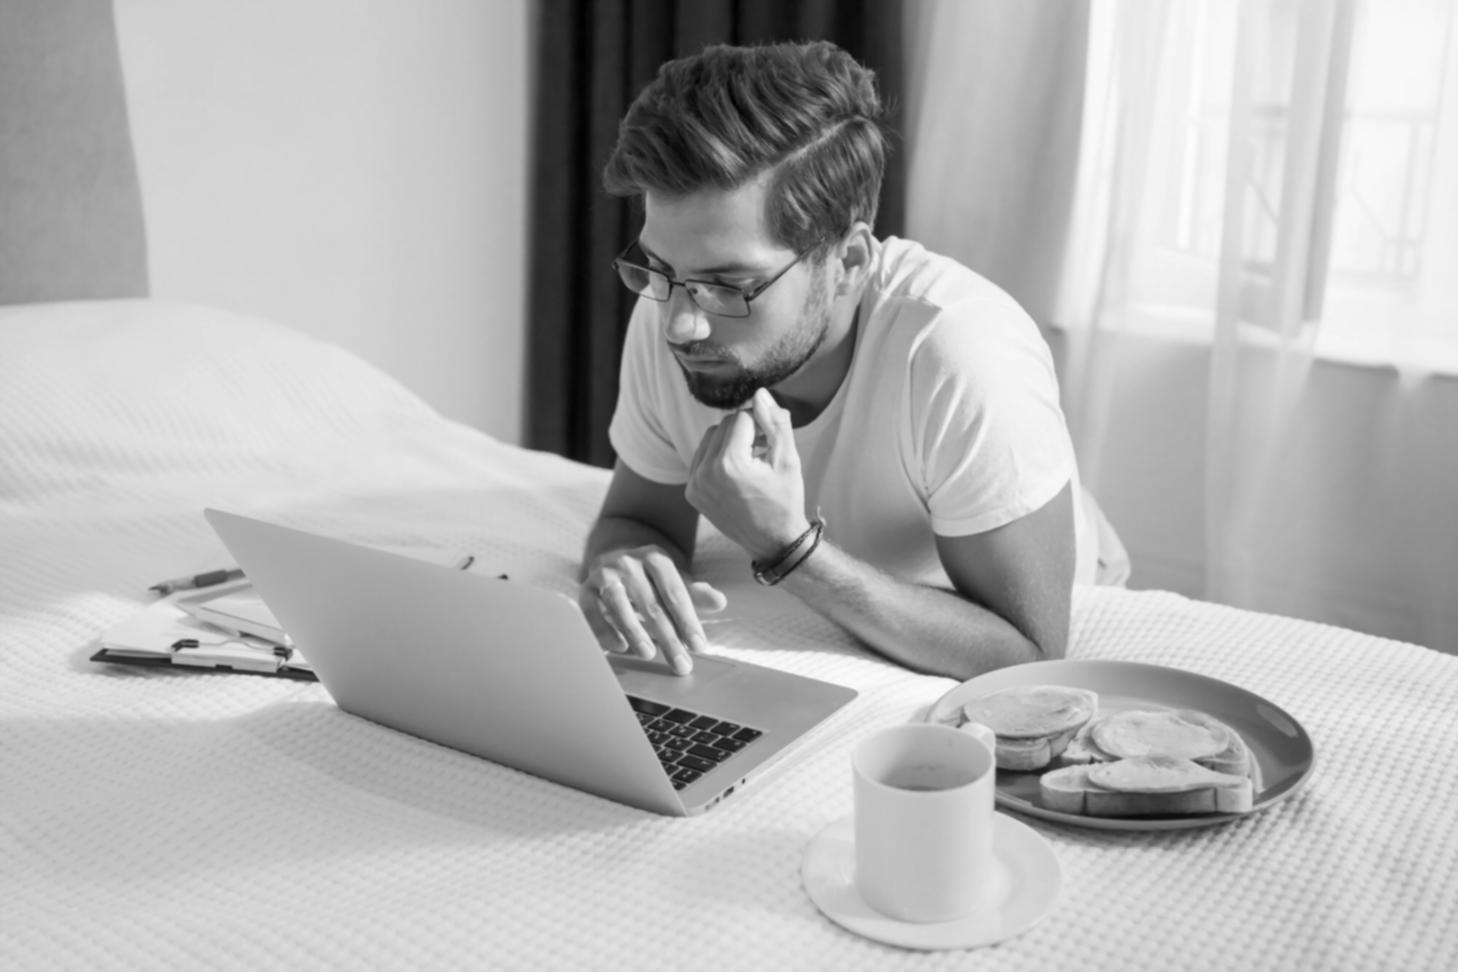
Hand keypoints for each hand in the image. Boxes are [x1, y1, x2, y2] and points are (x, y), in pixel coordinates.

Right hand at [579, 545, 726, 674]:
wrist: (612, 560)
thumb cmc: (651, 580)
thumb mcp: (675, 582)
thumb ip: (696, 593)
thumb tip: (720, 602)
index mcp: (655, 557)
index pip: (675, 592)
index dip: (688, 621)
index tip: (699, 647)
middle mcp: (628, 562)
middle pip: (651, 604)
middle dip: (668, 638)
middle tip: (681, 665)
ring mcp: (604, 574)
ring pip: (619, 605)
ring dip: (635, 631)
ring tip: (649, 654)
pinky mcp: (585, 589)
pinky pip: (591, 612)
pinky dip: (604, 630)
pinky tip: (619, 648)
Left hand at [686, 387, 808, 559]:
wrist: (773, 542)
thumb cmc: (785, 500)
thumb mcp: (788, 459)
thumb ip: (775, 423)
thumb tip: (760, 393)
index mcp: (729, 464)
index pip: (742, 417)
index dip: (761, 422)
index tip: (772, 439)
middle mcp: (706, 473)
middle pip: (724, 425)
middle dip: (745, 431)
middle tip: (764, 449)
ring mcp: (695, 484)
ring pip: (710, 438)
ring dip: (730, 441)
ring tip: (751, 460)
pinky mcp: (691, 492)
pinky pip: (701, 457)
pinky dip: (717, 456)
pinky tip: (736, 471)